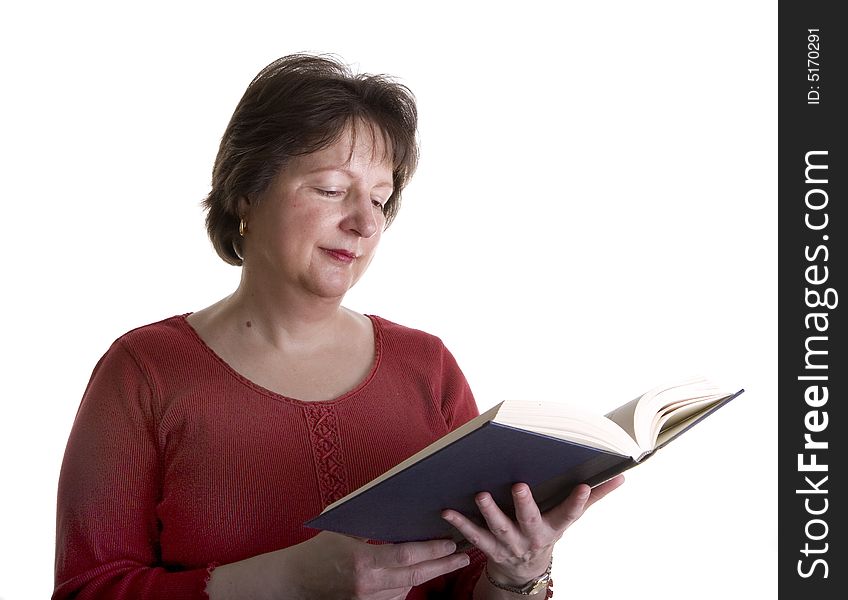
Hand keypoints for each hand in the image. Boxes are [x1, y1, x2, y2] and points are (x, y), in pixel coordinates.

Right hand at [206, 531, 469, 599]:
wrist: (291, 582)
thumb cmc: (315, 551)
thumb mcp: (342, 529)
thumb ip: (370, 524)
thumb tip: (397, 507)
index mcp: (363, 562)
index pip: (407, 556)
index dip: (432, 550)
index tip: (451, 543)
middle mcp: (368, 587)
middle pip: (415, 577)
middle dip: (442, 566)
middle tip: (463, 556)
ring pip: (406, 591)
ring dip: (426, 576)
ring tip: (447, 562)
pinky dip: (405, 588)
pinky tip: (416, 576)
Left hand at [441, 475, 624, 586]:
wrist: (523, 570)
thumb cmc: (547, 531)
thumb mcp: (568, 519)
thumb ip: (592, 498)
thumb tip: (621, 477)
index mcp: (554, 527)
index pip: (570, 514)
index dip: (578, 501)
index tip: (583, 486)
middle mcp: (532, 537)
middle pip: (530, 520)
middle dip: (525, 505)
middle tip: (519, 486)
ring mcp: (509, 544)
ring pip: (499, 528)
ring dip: (489, 512)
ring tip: (481, 495)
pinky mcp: (489, 548)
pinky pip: (474, 536)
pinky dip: (460, 524)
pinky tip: (447, 511)